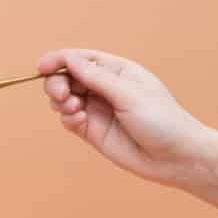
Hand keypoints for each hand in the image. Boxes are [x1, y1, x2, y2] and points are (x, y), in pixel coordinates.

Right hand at [39, 49, 209, 187]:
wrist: (175, 158)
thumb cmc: (161, 120)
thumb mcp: (128, 93)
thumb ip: (96, 77)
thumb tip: (69, 60)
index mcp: (116, 71)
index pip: (80, 59)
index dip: (59, 60)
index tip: (43, 67)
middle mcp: (104, 88)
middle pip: (67, 77)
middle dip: (57, 83)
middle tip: (62, 95)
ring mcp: (97, 110)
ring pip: (64, 98)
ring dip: (61, 101)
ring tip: (74, 109)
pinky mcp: (92, 131)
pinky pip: (69, 119)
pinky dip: (67, 118)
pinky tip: (80, 120)